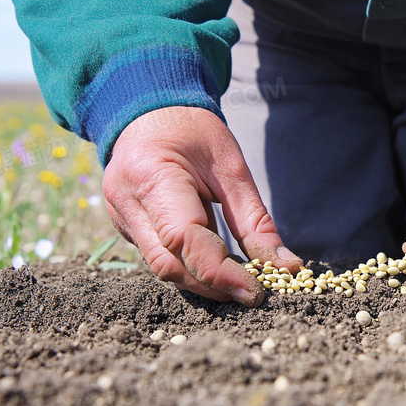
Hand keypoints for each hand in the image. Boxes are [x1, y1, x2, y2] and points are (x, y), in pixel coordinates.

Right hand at [102, 107, 301, 306]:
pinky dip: (191, 268)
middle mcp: (127, 202)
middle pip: (169, 264)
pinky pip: (160, 258)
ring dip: (203, 281)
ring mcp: (121, 218)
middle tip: (254, 293)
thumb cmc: (192, 131)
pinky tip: (219, 267)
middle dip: (213, 285)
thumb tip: (284, 267)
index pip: (184, 239)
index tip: (255, 292)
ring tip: (241, 282)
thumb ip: (255, 221)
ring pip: (162, 268)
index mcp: (151, 175)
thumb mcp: (232, 167)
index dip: (220, 272)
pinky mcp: (126, 228)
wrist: (148, 113)